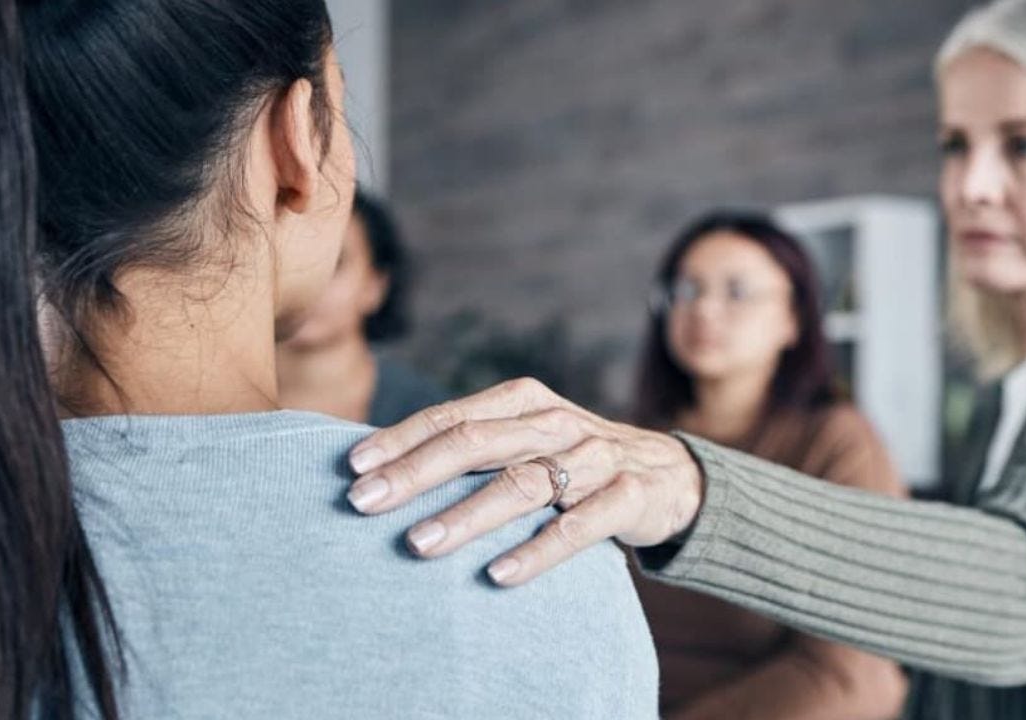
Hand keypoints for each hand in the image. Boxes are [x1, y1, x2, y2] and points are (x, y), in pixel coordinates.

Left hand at [344, 378, 704, 585]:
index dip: (401, 439)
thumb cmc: (578, 460)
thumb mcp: (530, 438)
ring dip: (467, 515)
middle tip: (363, 502)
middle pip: (478, 443)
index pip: (453, 416)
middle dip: (415, 473)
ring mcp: (596, 458)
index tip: (352, 467)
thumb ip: (476, 445)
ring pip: (524, 484)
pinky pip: (579, 527)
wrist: (673, 476)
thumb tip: (386, 468)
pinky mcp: (629, 496)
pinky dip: (538, 551)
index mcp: (526, 402)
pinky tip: (499, 574)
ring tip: (418, 544)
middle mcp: (557, 424)